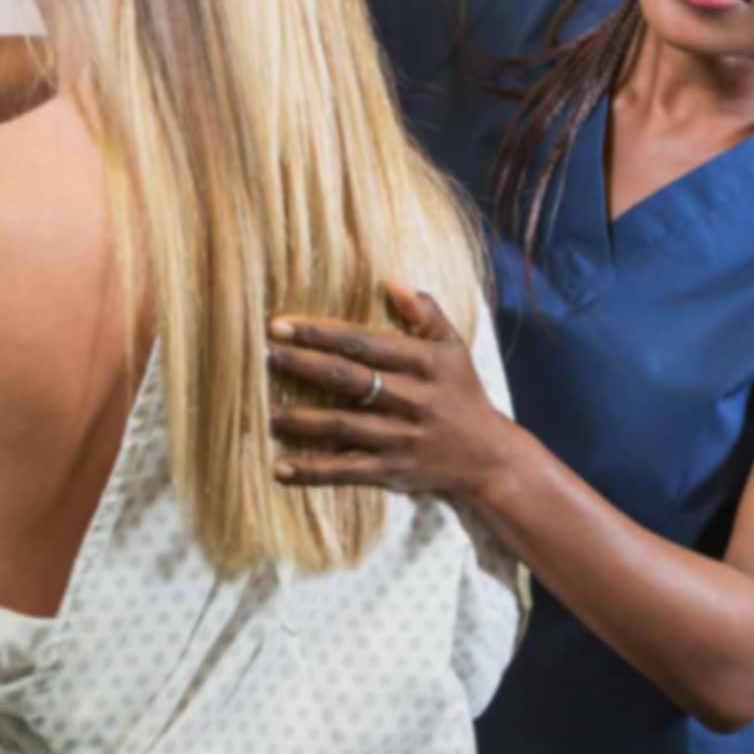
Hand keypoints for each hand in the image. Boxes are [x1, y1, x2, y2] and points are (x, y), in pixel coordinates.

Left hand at [268, 281, 518, 502]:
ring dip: (300, 418)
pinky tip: (279, 467)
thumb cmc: (461, 391)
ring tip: (264, 409)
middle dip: (303, 365)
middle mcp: (414, 399)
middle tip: (265, 354)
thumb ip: (425, 313)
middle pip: (349, 379)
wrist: (489, 457)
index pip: (364, 343)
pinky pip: (347, 471)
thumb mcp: (453, 347)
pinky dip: (312, 471)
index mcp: (425, 363)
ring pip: (343, 425)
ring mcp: (402, 438)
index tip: (281, 324)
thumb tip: (391, 282)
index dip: (321, 333)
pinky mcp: (393, 471)